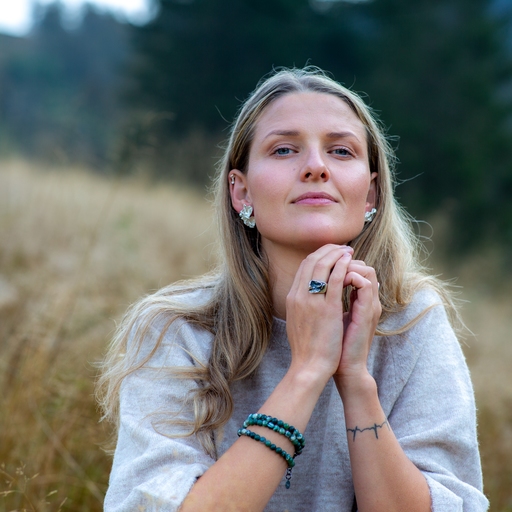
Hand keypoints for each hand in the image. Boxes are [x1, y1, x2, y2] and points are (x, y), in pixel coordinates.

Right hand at [285, 244, 353, 383]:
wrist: (309, 366)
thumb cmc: (307, 348)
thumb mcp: (298, 321)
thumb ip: (302, 305)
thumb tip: (308, 294)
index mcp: (291, 298)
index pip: (303, 267)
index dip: (318, 256)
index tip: (332, 253)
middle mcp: (298, 296)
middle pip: (311, 261)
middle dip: (328, 250)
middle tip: (342, 248)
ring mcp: (311, 301)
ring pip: (322, 265)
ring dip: (336, 254)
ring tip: (348, 251)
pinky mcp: (327, 308)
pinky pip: (335, 279)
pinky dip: (342, 266)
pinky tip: (350, 262)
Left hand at [334, 259, 381, 387]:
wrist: (345, 367)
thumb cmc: (335, 346)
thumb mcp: (331, 318)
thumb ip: (329, 302)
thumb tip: (316, 289)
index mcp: (360, 301)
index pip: (355, 269)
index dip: (339, 263)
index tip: (323, 265)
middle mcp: (368, 301)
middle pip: (363, 266)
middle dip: (343, 261)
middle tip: (327, 264)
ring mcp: (370, 306)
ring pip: (367, 271)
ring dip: (347, 266)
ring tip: (331, 271)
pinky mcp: (368, 313)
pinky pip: (365, 284)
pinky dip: (351, 277)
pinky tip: (336, 281)